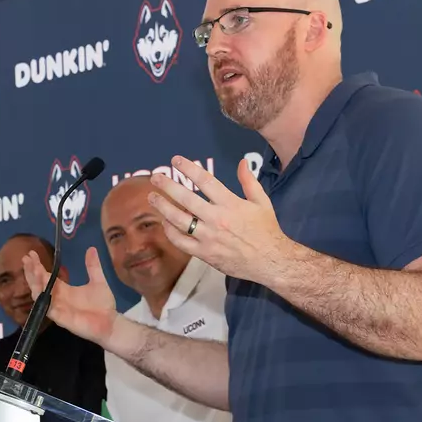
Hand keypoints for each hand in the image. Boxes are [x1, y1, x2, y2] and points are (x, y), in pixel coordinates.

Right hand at [20, 246, 119, 345]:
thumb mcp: (98, 281)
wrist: (110, 323)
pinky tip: (40, 288)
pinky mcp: (59, 318)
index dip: (37, 265)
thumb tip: (92, 248)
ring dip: (35, 282)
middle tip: (26, 258)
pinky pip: (46, 307)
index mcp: (64, 289)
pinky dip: (42, 298)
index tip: (31, 253)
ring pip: (39, 294)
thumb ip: (93, 266)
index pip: (45, 276)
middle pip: (38, 283)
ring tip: (33, 270)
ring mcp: (56, 308)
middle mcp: (56, 298)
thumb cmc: (103, 304)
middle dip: (31, 271)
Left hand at [149, 156, 294, 284]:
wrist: (270, 261)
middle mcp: (217, 219)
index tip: (176, 160)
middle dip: (167, 186)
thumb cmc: (266, 230)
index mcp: (230, 204)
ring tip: (152, 198)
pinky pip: (181, 242)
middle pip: (185, 198)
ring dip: (163, 207)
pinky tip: (165, 223)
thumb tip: (241, 162)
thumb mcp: (262, 202)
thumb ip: (249, 181)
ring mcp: (208, 237)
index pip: (205, 181)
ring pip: (178, 220)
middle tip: (155, 178)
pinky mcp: (204, 254)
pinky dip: (170, 232)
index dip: (188, 169)